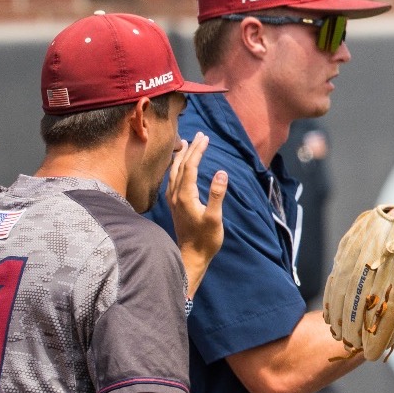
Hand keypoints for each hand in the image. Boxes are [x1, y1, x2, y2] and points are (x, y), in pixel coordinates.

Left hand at [166, 133, 227, 276]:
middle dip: (190, 149)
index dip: (198, 151)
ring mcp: (173, 200)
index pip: (190, 166)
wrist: (191, 257)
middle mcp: (176, 195)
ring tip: (186, 144)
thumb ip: (217, 195)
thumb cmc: (206, 240)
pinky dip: (177, 167)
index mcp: (185, 195)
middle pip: (181, 165)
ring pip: (174, 171)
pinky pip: (172, 179)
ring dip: (181, 156)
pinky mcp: (174, 205)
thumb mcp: (215, 218)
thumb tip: (221, 172)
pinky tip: (179, 166)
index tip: (206, 138)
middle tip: (200, 135)